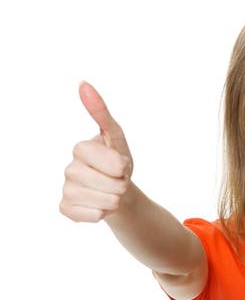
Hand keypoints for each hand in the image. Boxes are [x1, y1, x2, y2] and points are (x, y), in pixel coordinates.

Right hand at [59, 81, 134, 222]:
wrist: (117, 193)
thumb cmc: (117, 164)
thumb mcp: (116, 138)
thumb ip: (101, 113)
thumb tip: (83, 84)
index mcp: (80, 148)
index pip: (111, 162)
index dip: (122, 167)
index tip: (121, 165)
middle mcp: (69, 168)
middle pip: (110, 183)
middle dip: (121, 185)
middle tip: (117, 181)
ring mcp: (66, 189)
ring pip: (104, 201)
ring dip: (115, 200)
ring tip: (110, 193)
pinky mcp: (66, 208)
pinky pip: (92, 215)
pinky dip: (102, 213)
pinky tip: (99, 206)